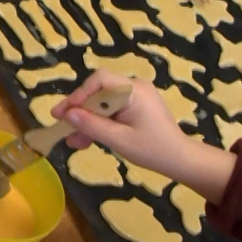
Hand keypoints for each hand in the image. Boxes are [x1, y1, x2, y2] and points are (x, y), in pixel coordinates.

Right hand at [55, 69, 184, 166]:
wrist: (180, 160)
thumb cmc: (153, 150)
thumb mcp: (119, 140)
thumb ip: (92, 126)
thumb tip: (68, 115)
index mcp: (134, 90)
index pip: (99, 80)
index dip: (79, 95)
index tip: (64, 113)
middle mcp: (134, 88)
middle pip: (99, 92)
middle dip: (80, 110)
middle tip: (60, 125)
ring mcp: (135, 97)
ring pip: (102, 103)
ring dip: (88, 120)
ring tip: (72, 141)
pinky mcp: (135, 108)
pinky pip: (112, 110)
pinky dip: (100, 123)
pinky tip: (86, 140)